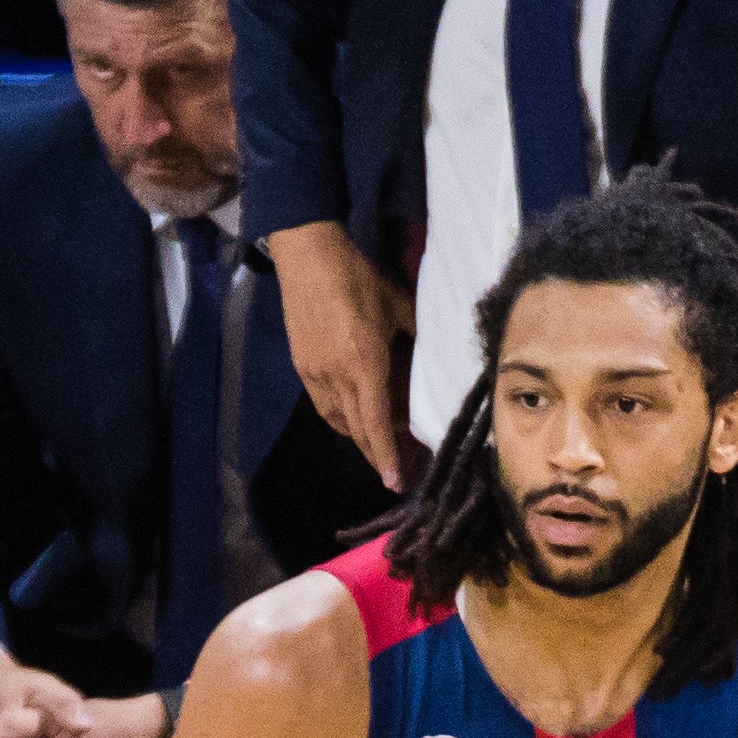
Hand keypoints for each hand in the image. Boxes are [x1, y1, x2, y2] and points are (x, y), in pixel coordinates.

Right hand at [269, 222, 409, 488]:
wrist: (308, 256)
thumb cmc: (357, 277)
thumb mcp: (397, 304)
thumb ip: (416, 334)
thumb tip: (434, 355)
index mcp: (365, 362)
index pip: (377, 422)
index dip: (386, 455)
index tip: (395, 482)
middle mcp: (338, 376)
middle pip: (357, 429)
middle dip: (375, 454)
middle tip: (393, 471)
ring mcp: (315, 373)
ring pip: (338, 420)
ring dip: (357, 436)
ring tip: (375, 443)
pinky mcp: (302, 365)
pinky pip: (323, 404)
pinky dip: (340, 417)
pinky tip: (351, 415)